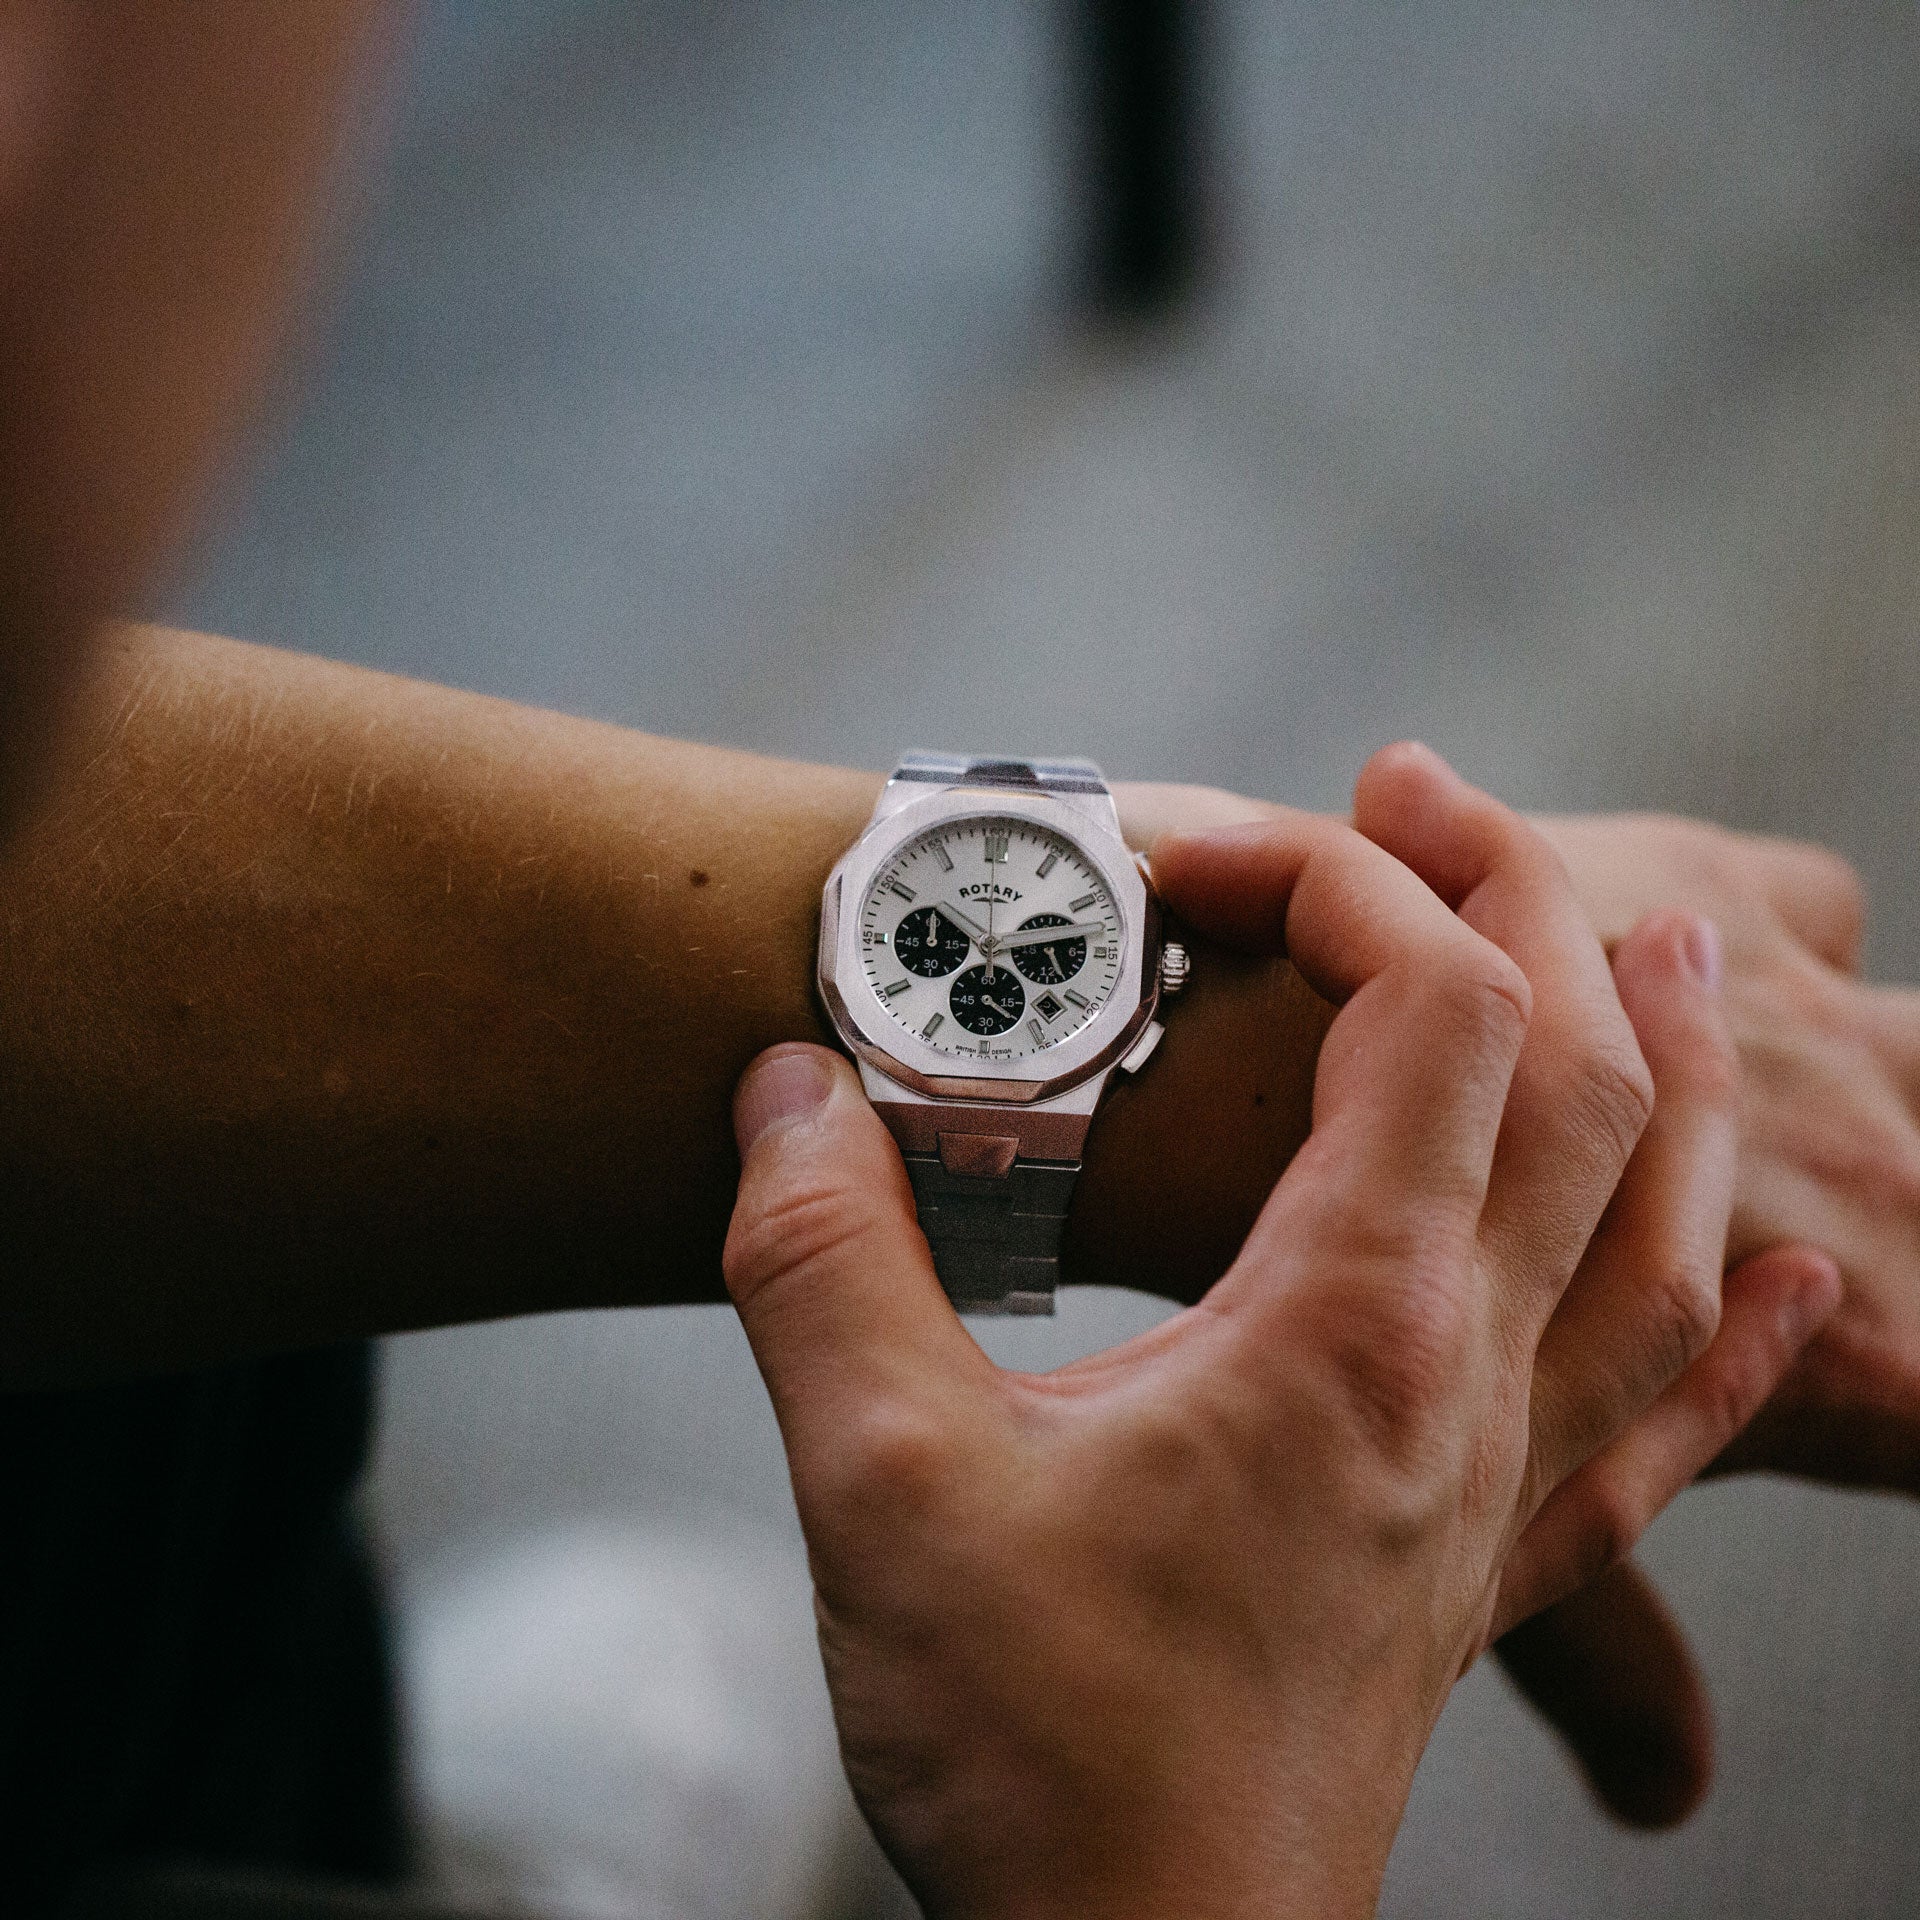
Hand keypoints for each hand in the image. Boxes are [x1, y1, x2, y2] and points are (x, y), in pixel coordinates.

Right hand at [721, 748, 1833, 1917]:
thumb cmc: (1036, 1746)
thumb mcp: (877, 1481)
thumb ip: (822, 1262)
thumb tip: (780, 1094)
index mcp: (1347, 1327)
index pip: (1430, 1016)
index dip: (1342, 885)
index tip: (1209, 853)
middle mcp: (1464, 1380)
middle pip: (1584, 1078)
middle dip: (1520, 899)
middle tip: (1429, 795)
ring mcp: (1498, 1477)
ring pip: (1660, 1227)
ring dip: (1670, 1064)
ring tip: (1661, 948)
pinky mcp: (1483, 1568)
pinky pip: (1676, 1426)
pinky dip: (1752, 1336)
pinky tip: (1799, 1285)